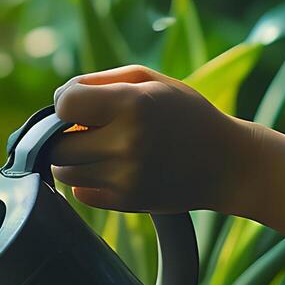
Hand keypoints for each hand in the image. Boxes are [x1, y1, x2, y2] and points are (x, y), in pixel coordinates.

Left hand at [47, 64, 252, 213]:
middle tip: (84, 129)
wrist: (228, 164)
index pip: (64, 104)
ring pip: (64, 171)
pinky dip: (86, 180)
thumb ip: (100, 81)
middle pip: (56, 143)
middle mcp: (126, 143)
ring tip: (98, 147)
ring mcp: (125, 178)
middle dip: (63, 134)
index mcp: (132, 104)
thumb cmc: (187, 114)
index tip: (80, 104)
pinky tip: (110, 168)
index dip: (65, 101)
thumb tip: (59, 98)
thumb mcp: (152, 81)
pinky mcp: (127, 203)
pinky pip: (80, 193)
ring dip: (72, 158)